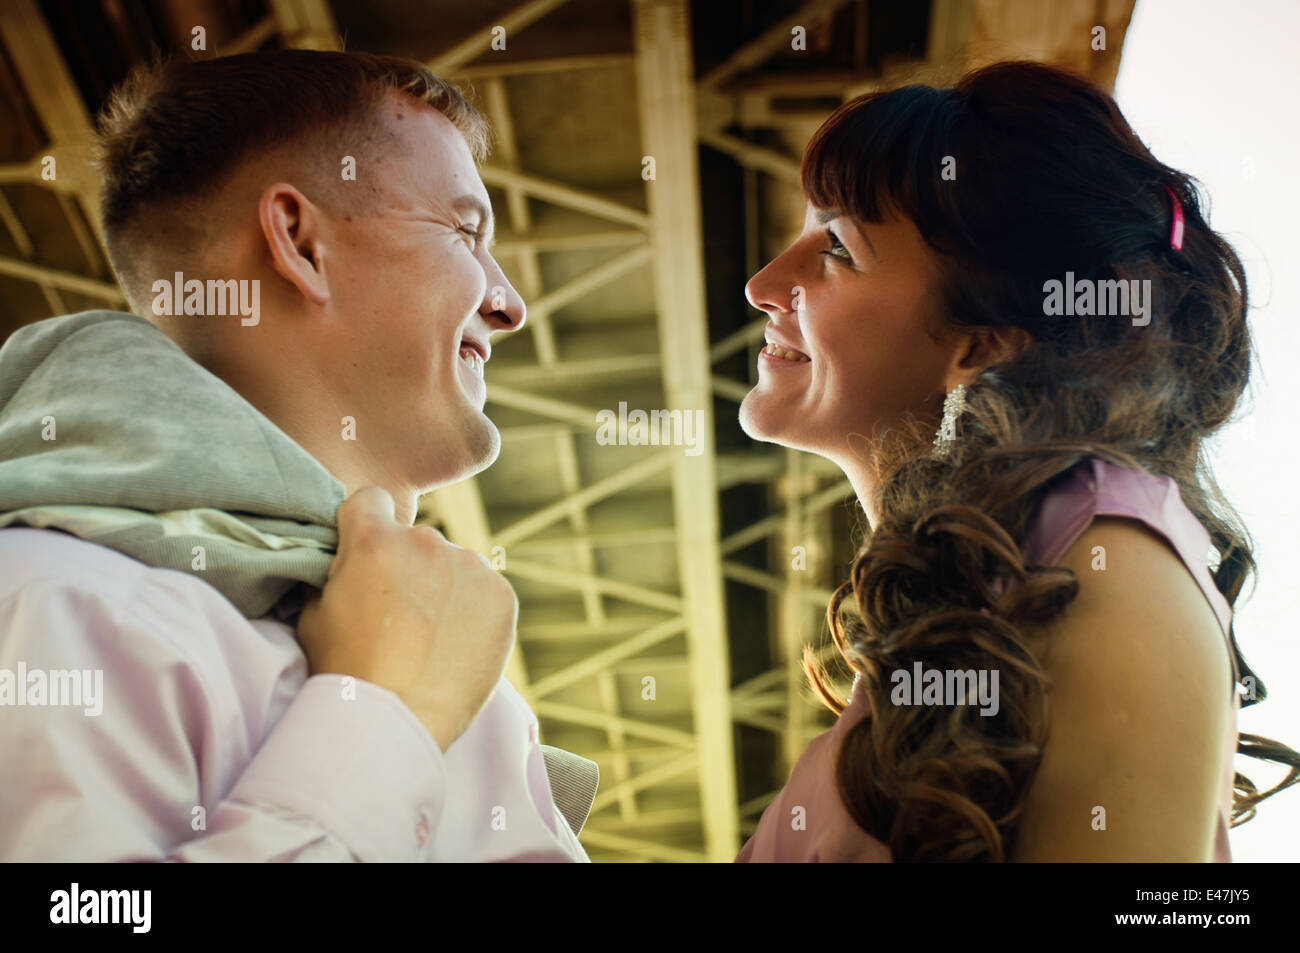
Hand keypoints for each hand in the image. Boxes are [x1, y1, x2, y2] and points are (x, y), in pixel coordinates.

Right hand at [295, 486, 518, 750]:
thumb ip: (335, 572)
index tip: (365, 557)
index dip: (364, 526)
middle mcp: (425, 541)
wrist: (393, 723)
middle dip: (406, 565)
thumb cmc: (343, 672)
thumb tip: (346, 564)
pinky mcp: (502, 595)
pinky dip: (475, 610)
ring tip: (429, 637)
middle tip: (397, 614)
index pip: (370, 501)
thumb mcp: (314, 612)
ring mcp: (469, 566)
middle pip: (415, 539)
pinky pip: (486, 590)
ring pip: (454, 565)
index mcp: (373, 538)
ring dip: (444, 587)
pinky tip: (456, 645)